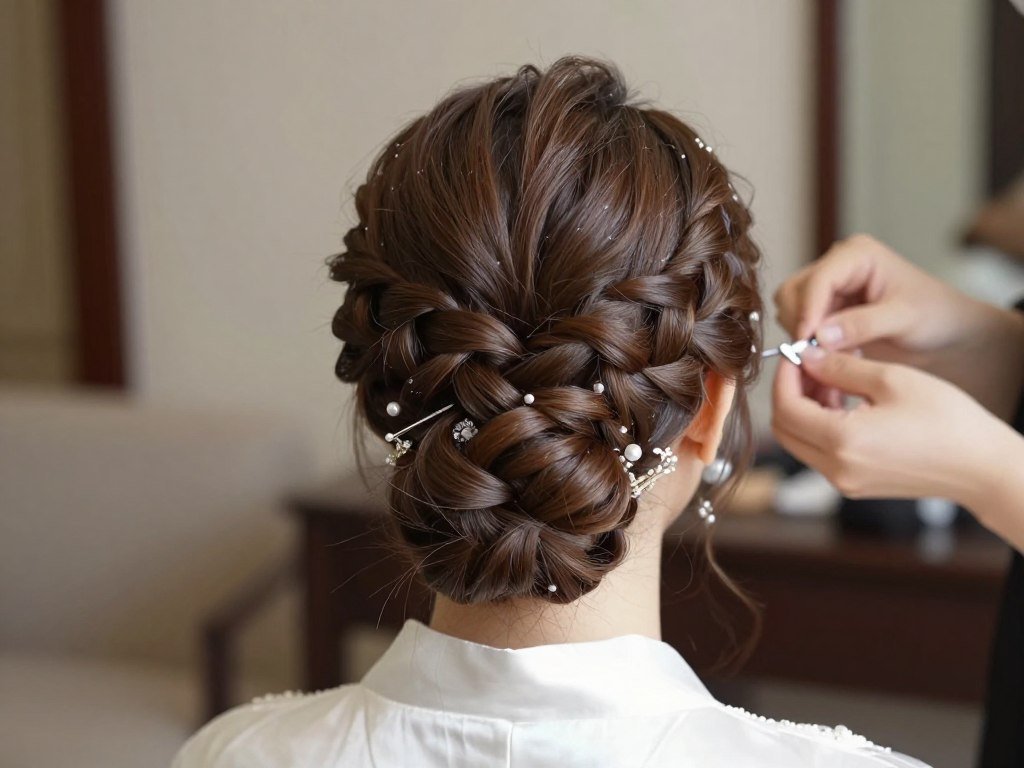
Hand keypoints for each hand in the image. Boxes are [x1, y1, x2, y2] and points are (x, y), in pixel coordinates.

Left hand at [771, 346, 1007, 506]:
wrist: (981, 466)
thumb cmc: (946, 420)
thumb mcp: (891, 379)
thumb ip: (839, 367)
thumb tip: (806, 358)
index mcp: (842, 443)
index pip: (786, 408)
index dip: (784, 377)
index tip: (795, 353)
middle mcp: (836, 470)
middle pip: (784, 430)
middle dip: (789, 393)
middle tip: (808, 365)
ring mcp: (844, 483)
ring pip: (800, 442)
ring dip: (804, 409)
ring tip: (831, 378)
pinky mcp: (855, 485)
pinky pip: (821, 453)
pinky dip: (821, 425)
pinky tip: (843, 401)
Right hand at [773, 234, 1023, 420]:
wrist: (947, 334)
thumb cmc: (936, 317)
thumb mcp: (903, 319)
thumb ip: (861, 325)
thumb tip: (819, 336)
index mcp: (857, 255)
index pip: (818, 280)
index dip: (807, 311)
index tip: (806, 342)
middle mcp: (836, 266)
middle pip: (793, 292)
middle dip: (801, 323)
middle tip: (819, 355)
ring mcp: (828, 288)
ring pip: (789, 309)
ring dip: (802, 335)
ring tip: (833, 357)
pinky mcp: (824, 309)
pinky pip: (799, 324)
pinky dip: (808, 343)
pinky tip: (834, 357)